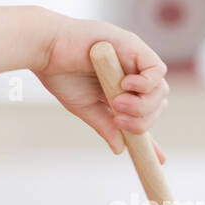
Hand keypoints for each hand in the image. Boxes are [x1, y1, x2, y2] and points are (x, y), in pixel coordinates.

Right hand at [33, 17, 168, 158]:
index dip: (152, 134)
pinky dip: (146, 83)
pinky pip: (156, 69)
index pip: (146, 111)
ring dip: (141, 104)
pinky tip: (125, 85)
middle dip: (142, 120)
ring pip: (159, 89)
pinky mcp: (134, 45)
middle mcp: (132, 72)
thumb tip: (120, 149)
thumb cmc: (60, 73)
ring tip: (116, 104)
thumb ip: (105, 124)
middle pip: (157, 103)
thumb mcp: (85, 107)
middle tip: (118, 121)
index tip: (158, 159)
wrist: (45, 49)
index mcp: (121, 86)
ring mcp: (135, 58)